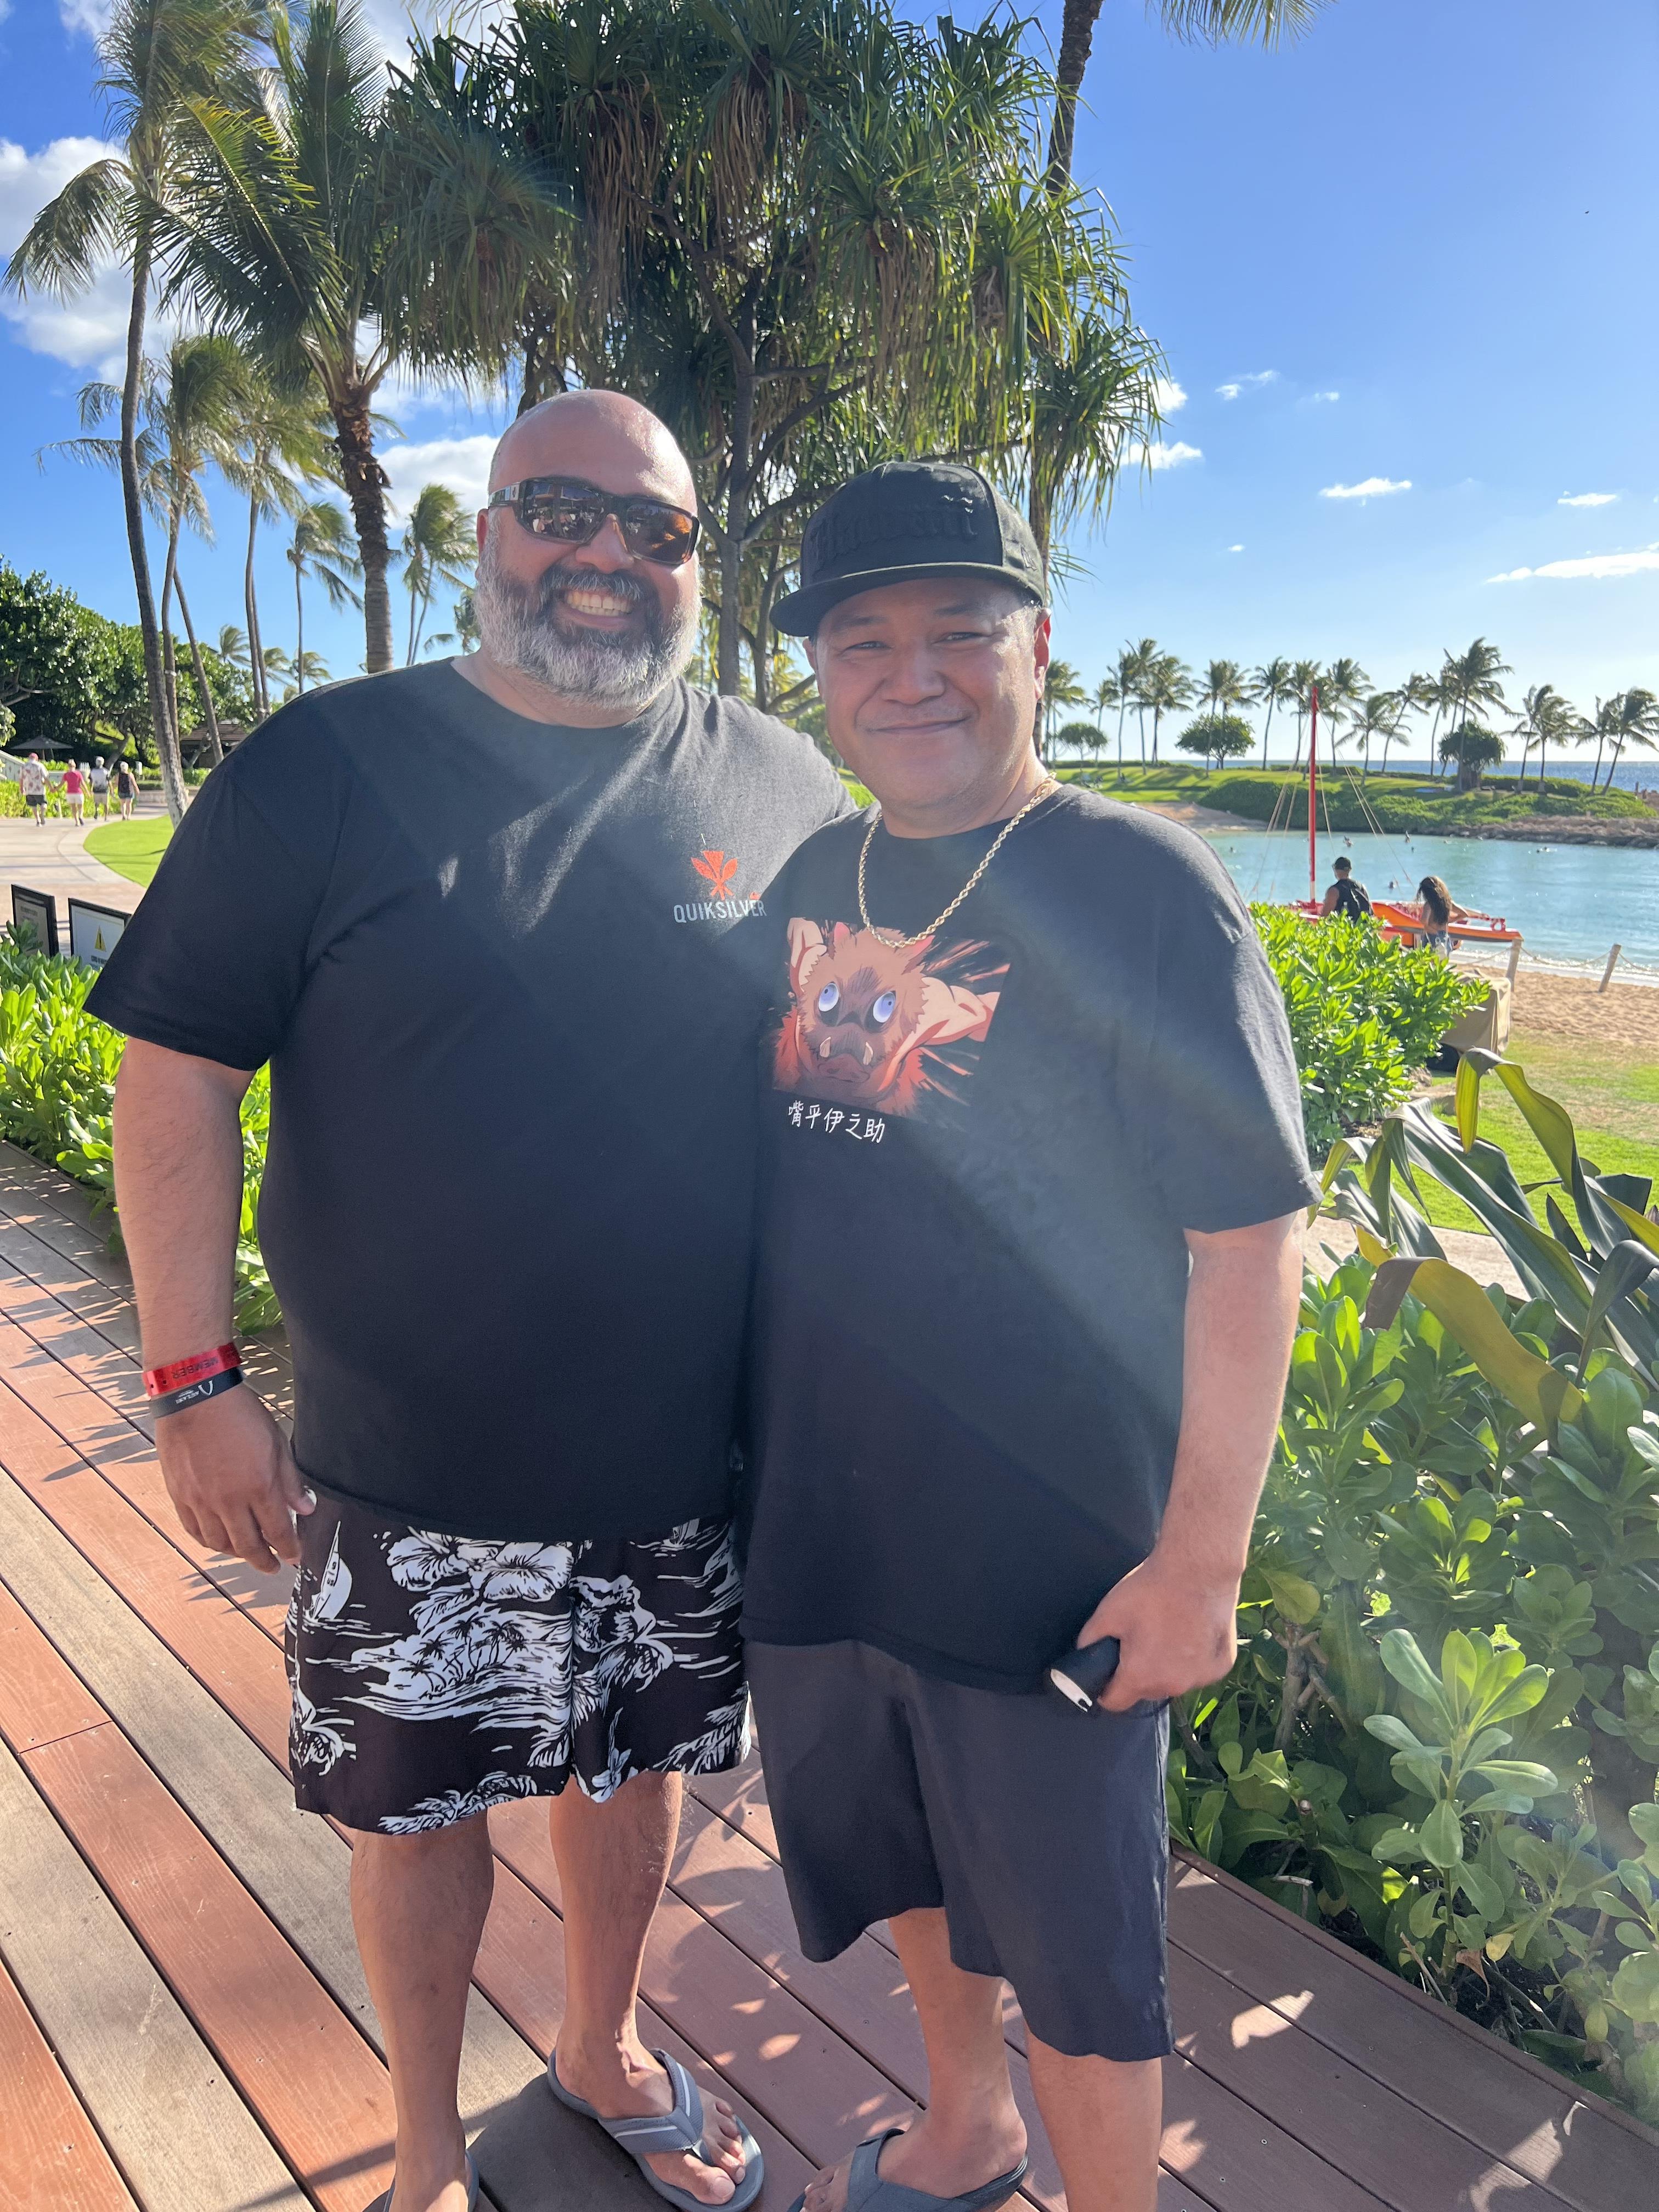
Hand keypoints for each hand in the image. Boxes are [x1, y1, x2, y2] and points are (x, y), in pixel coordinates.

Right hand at [154, 1381, 313, 1573]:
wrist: (195, 1396)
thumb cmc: (239, 1414)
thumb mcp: (277, 1442)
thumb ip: (290, 1480)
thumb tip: (305, 1509)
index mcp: (258, 1487)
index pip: (278, 1532)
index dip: (289, 1549)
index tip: (295, 1557)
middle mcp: (229, 1501)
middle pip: (248, 1546)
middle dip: (264, 1561)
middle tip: (273, 1567)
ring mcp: (201, 1501)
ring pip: (220, 1544)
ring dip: (236, 1553)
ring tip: (247, 1552)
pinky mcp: (179, 1496)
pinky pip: (194, 1530)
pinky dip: (208, 1541)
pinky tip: (218, 1540)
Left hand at [1077, 1549, 1240, 1713]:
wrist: (1199, 1569)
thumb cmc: (1151, 1590)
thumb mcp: (1108, 1612)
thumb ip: (1089, 1640)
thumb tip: (1084, 1654)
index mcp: (1141, 1677)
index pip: (1115, 1702)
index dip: (1105, 1689)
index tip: (1107, 1673)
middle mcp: (1173, 1686)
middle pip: (1146, 1690)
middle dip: (1139, 1672)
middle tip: (1139, 1639)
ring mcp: (1201, 1678)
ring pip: (1174, 1680)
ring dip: (1168, 1666)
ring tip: (1167, 1631)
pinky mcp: (1221, 1666)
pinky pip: (1199, 1670)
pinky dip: (1194, 1658)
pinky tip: (1192, 1631)